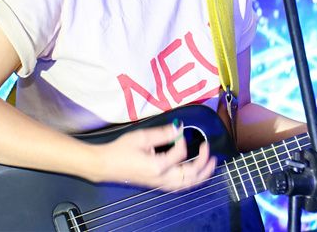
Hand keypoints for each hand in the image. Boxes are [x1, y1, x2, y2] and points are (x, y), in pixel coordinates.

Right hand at [92, 122, 216, 190]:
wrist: (106, 165)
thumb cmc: (120, 150)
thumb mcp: (141, 137)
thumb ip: (162, 133)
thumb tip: (178, 128)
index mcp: (158, 166)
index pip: (180, 152)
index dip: (182, 138)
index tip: (178, 130)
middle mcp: (162, 178)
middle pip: (191, 174)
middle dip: (203, 162)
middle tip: (208, 148)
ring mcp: (160, 184)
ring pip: (188, 184)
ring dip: (202, 174)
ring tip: (210, 164)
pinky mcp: (158, 185)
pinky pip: (180, 186)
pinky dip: (192, 181)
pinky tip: (195, 174)